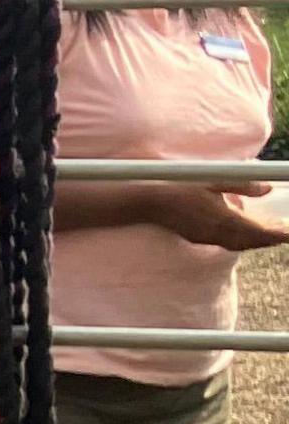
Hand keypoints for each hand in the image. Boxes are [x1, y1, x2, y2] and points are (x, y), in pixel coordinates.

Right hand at [157, 183, 288, 252]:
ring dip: (257, 242)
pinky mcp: (198, 238)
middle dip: (271, 239)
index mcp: (224, 218)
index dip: (278, 233)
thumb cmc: (181, 186)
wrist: (149, 202)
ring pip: (240, 245)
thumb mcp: (214, 179)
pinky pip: (228, 244)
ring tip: (271, 237)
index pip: (258, 230)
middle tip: (286, 234)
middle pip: (252, 241)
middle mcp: (217, 233)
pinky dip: (243, 242)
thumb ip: (243, 184)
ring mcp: (207, 238)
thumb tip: (267, 189)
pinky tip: (244, 235)